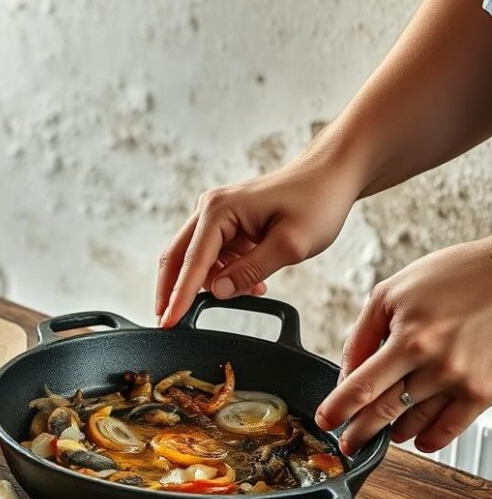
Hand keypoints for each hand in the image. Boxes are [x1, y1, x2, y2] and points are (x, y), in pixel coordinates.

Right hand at [156, 157, 360, 326]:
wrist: (332, 175)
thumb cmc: (317, 200)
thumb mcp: (290, 245)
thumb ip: (249, 271)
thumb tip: (217, 292)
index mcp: (219, 210)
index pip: (191, 262)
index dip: (178, 297)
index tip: (166, 323)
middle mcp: (209, 208)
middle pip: (176, 257)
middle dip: (171, 291)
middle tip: (167, 322)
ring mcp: (216, 214)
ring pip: (195, 258)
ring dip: (210, 282)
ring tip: (252, 291)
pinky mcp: (227, 222)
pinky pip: (214, 254)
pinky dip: (225, 273)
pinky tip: (253, 282)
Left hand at [316, 237, 491, 453]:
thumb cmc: (452, 276)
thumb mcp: (391, 294)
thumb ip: (363, 335)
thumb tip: (345, 373)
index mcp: (408, 339)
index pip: (362, 387)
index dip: (339, 409)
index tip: (325, 421)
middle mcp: (437, 365)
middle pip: (385, 411)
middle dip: (359, 432)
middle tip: (347, 443)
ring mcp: (463, 381)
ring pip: (417, 422)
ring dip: (394, 433)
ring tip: (382, 433)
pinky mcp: (486, 390)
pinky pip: (453, 426)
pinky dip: (432, 438)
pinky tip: (418, 438)